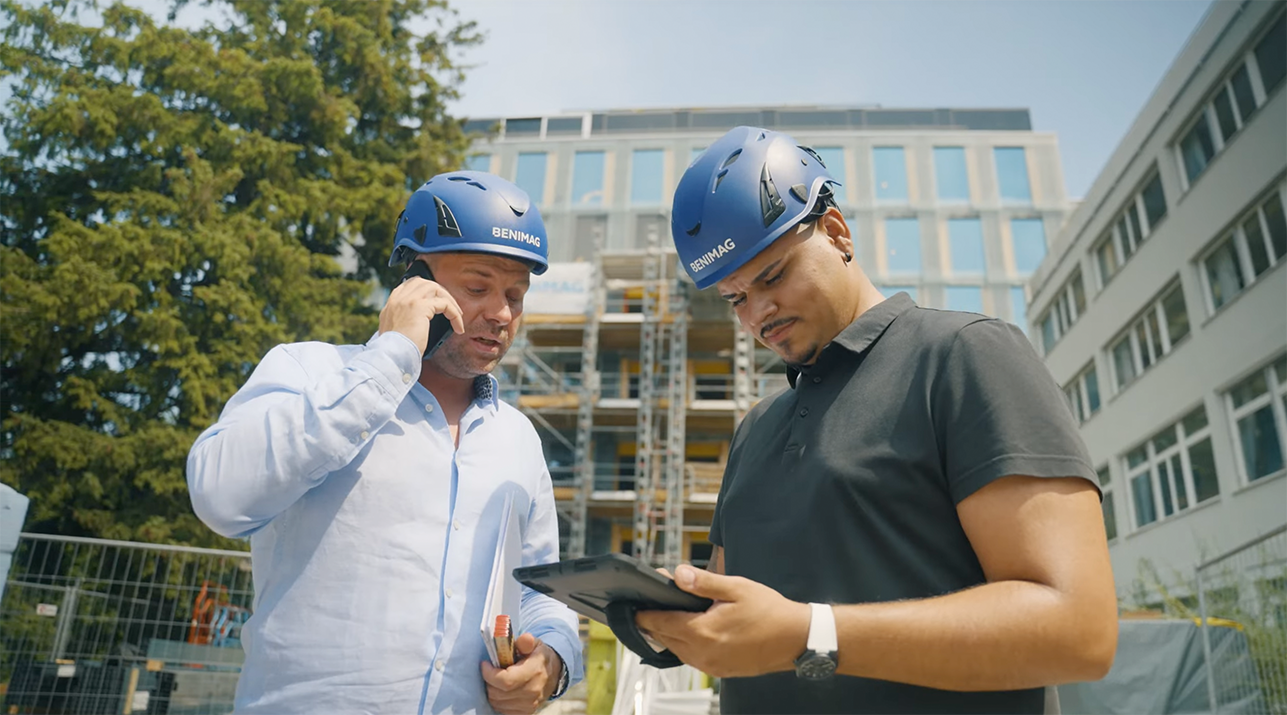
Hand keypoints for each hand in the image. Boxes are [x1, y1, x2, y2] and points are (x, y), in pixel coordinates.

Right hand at [378, 266, 464, 353]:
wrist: (392, 357)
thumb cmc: (397, 351)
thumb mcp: (396, 331)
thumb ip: (404, 320)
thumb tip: (422, 320)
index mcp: (391, 303)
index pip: (410, 284)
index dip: (427, 289)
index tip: (437, 300)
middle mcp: (398, 298)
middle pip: (425, 283)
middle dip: (440, 292)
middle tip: (450, 307)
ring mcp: (409, 300)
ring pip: (436, 289)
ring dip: (450, 301)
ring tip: (457, 316)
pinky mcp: (420, 307)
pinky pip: (445, 304)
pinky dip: (455, 314)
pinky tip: (458, 327)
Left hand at [480, 632, 561, 714]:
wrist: (553, 673)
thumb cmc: (538, 657)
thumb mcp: (535, 644)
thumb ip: (526, 642)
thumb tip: (524, 639)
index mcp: (534, 672)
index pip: (506, 680)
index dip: (490, 674)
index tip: (485, 664)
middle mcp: (533, 691)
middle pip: (498, 693)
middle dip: (488, 681)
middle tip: (490, 671)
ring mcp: (529, 705)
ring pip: (497, 702)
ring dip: (492, 691)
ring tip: (496, 679)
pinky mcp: (525, 712)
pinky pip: (502, 710)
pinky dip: (498, 700)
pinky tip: (501, 690)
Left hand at [635, 564, 809, 678]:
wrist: (796, 639)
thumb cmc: (770, 611)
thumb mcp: (736, 588)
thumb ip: (704, 582)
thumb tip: (676, 574)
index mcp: (703, 632)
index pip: (660, 623)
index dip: (644, 613)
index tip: (634, 604)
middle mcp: (703, 654)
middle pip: (664, 638)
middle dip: (655, 622)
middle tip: (650, 604)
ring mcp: (711, 666)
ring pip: (676, 650)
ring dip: (669, 634)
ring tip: (667, 615)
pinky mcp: (720, 671)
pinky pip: (691, 658)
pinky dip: (684, 645)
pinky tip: (689, 630)